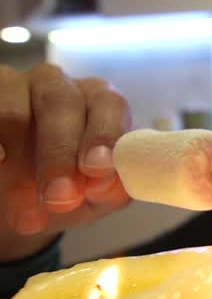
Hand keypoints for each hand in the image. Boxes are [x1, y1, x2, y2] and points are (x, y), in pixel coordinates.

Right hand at [0, 64, 130, 260]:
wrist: (19, 203)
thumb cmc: (66, 191)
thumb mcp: (94, 197)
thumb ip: (110, 188)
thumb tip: (106, 183)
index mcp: (98, 102)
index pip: (108, 104)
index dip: (104, 135)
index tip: (96, 170)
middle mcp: (58, 85)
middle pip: (61, 103)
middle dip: (59, 154)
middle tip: (58, 199)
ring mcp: (16, 87)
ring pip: (15, 114)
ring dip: (19, 166)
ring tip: (24, 213)